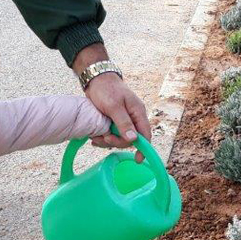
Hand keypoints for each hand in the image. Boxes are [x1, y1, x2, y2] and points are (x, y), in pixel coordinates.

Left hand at [73, 43, 151, 161]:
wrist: (95, 79)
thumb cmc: (106, 89)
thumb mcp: (114, 106)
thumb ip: (123, 123)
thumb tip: (133, 139)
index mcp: (138, 112)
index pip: (145, 134)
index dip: (144, 148)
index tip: (138, 160)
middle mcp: (133, 118)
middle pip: (130, 140)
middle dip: (116, 142)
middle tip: (104, 137)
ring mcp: (123, 120)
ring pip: (119, 139)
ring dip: (107, 141)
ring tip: (95, 138)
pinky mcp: (113, 122)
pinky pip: (112, 135)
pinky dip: (103, 138)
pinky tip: (95, 137)